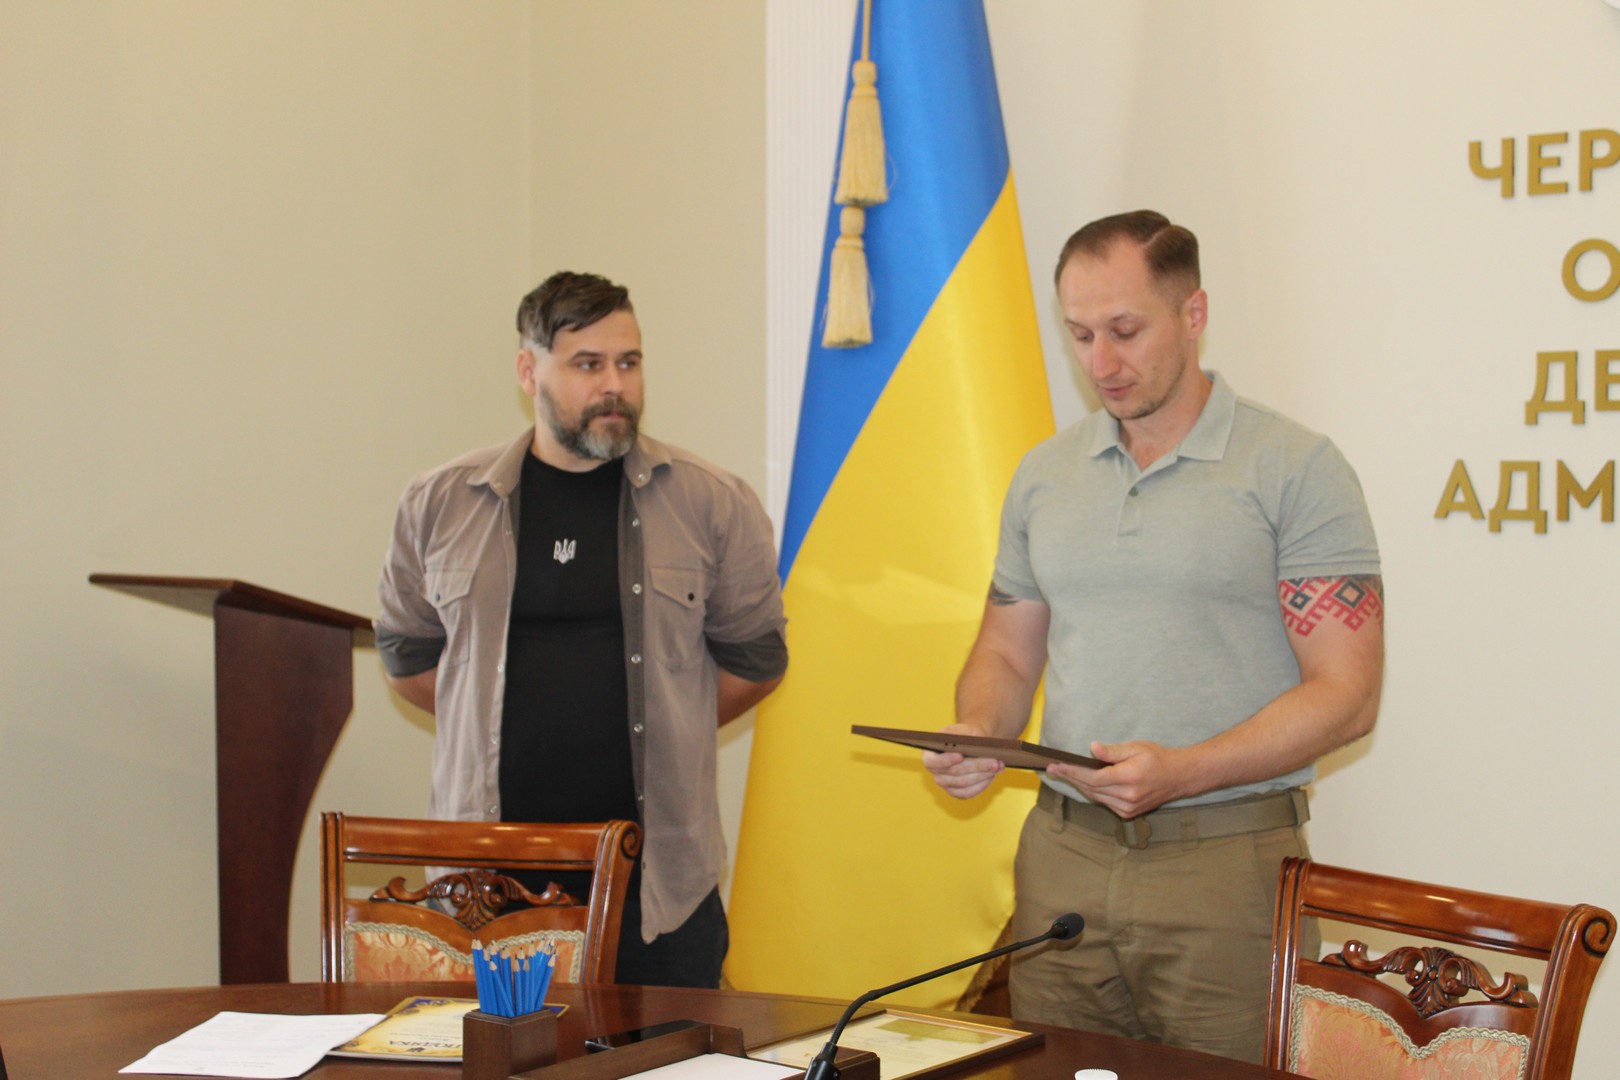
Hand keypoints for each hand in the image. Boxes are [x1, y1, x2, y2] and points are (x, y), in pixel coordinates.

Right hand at [923, 723, 1004, 799]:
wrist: (970, 745)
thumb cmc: (964, 735)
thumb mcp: (962, 730)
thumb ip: (962, 735)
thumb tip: (970, 743)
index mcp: (930, 754)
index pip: (933, 761)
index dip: (946, 760)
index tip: (960, 755)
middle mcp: (935, 771)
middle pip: (953, 773)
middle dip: (976, 766)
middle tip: (995, 761)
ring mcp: (945, 783)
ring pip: (963, 784)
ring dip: (982, 776)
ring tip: (998, 766)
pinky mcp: (956, 792)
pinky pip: (968, 793)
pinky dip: (981, 785)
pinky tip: (992, 776)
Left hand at [1048, 740, 1193, 818]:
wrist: (1179, 777)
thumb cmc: (1157, 758)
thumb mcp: (1136, 748)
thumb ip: (1112, 751)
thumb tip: (1092, 748)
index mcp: (1128, 778)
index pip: (1093, 777)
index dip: (1072, 772)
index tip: (1055, 765)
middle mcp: (1127, 796)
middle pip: (1091, 788)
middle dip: (1070, 777)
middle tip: (1052, 768)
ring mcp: (1128, 807)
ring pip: (1095, 796)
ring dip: (1079, 785)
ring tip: (1063, 773)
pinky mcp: (1128, 813)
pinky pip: (1104, 801)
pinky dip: (1093, 792)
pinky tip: (1084, 782)